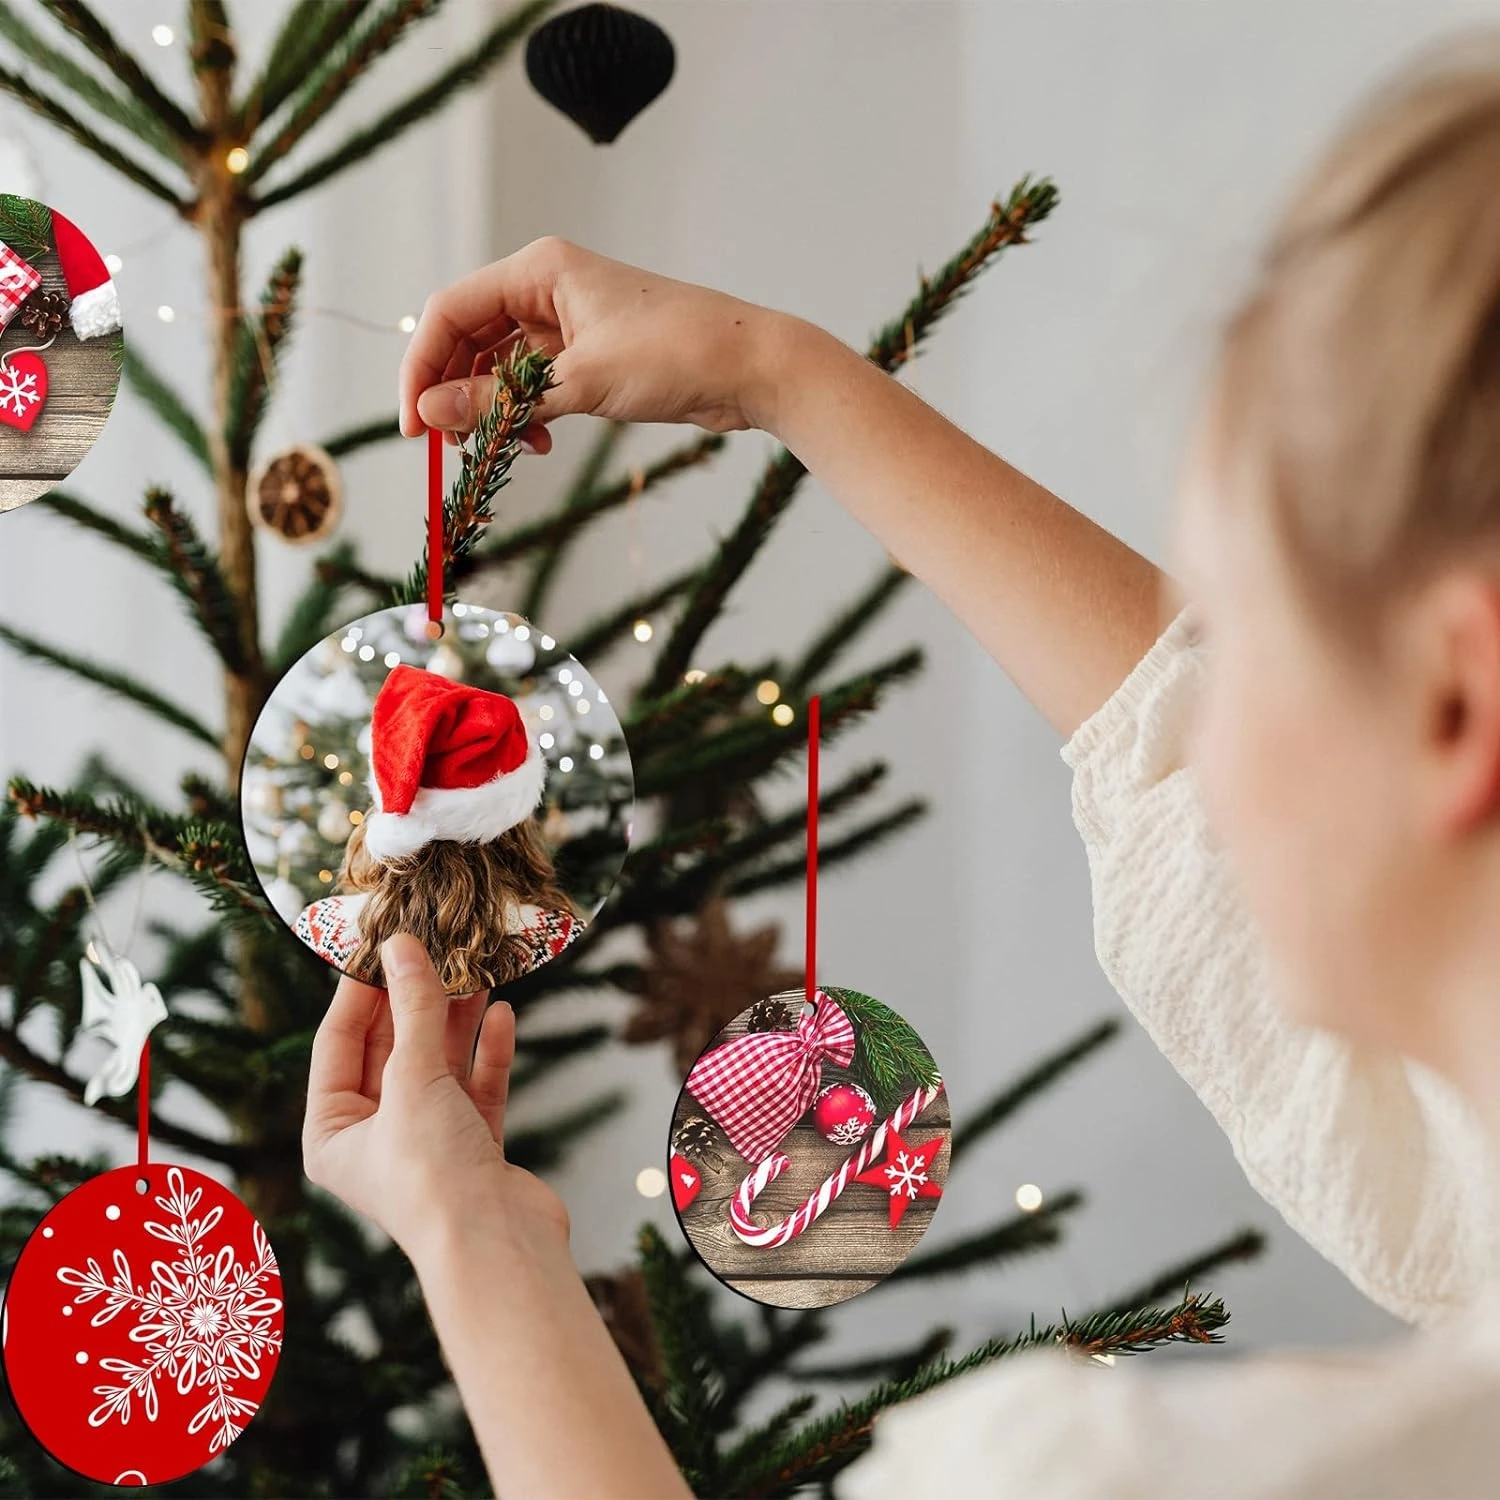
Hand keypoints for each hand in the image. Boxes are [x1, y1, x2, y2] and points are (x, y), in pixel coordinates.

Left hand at [302, 933, 567, 1264]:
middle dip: (414, 999)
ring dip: (456, 1018)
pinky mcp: (474, 1149)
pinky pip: (477, 1087)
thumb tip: (402, 948)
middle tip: (434, 946)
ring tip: (475, 968)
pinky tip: (502, 1015)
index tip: (381, 943)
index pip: (338, 1044)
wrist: (498, 1246)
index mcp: (333, 1133)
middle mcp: (376, 1138)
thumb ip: (413, 1009)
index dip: (359, 991)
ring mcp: (428, 1143)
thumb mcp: (414, 1079)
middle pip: (391, 1049)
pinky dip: (488, 1052)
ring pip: (438, 1064)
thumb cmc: (434, 1179)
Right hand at [398, 236, 791, 442]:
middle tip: (446, 445)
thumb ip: (500, 400)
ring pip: (502, 368)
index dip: (423, 367)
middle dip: (455, 393)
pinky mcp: (591, 357)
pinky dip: (526, 414)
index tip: (414, 424)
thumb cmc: (675, 353)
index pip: (451, 312)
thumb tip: (432, 413)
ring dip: (493, 410)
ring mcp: (570, 324)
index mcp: (540, 270)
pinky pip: (535, 385)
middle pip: (470, 339)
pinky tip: (535, 441)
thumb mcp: (579, 383)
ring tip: (499, 446)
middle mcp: (548, 289)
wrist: (751, 368)